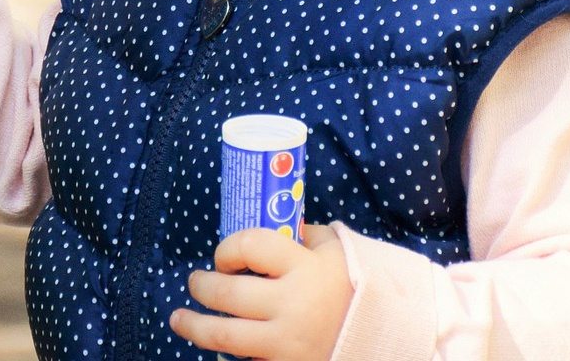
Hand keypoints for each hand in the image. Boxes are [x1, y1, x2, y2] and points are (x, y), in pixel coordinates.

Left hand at [170, 224, 353, 360]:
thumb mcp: (340, 252)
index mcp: (307, 268)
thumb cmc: (360, 290)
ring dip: (194, 326)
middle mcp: (293, 306)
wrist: (390, 341)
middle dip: (202, 286)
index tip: (224, 257)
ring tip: (179, 319)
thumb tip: (278, 223)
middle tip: (196, 283)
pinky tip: (219, 351)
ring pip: (224, 336)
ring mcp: (288, 343)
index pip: (249, 245)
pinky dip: (229, 357)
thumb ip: (308, 236)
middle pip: (227, 293)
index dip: (228, 248)